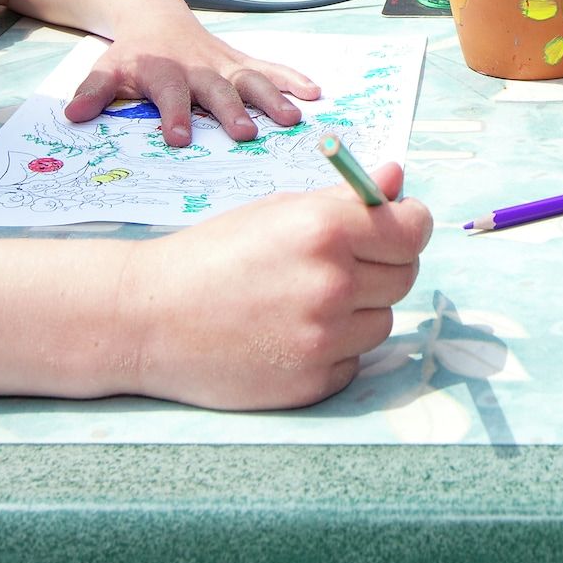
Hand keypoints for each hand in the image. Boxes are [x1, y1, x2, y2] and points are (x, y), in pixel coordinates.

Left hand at [62, 4, 318, 146]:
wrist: (154, 16)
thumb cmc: (133, 55)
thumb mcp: (106, 68)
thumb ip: (92, 92)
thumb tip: (73, 117)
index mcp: (165, 72)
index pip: (169, 94)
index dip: (174, 114)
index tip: (180, 139)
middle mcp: (199, 68)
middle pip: (217, 89)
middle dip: (232, 110)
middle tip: (246, 134)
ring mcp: (224, 63)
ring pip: (251, 79)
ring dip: (273, 98)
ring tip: (292, 118)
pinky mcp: (241, 61)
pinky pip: (270, 68)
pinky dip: (292, 78)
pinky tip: (315, 92)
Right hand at [128, 161, 433, 407]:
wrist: (149, 318)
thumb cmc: (213, 254)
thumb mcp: (277, 210)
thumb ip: (344, 199)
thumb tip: (399, 180)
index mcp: (325, 229)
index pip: (414, 230)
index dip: (408, 225)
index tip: (397, 227)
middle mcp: (331, 284)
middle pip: (405, 276)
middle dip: (384, 266)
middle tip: (341, 264)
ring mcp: (323, 338)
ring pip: (382, 320)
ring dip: (358, 311)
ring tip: (303, 300)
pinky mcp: (312, 382)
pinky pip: (354, 360)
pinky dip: (334, 349)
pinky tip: (289, 334)